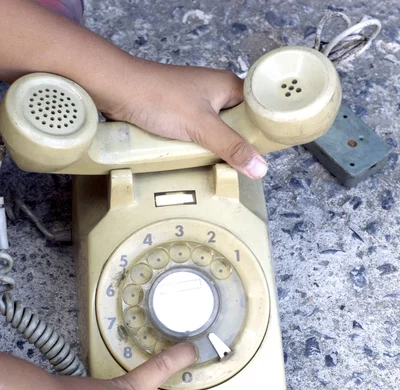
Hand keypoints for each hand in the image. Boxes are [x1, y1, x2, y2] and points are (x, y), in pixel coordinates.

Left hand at [100, 60, 267, 179]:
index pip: (259, 111)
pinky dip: (198, 149)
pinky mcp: (180, 117)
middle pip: (238, 126)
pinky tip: (198, 161)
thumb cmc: (157, 97)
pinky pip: (198, 137)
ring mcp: (196, 106)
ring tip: (219, 167)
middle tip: (241, 167)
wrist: (116, 90)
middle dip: (238, 146)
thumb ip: (231, 147)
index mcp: (228, 86)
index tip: (265, 156)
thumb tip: (259, 167)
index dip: (264, 133)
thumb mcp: (201, 126)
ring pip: (216, 134)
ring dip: (215, 149)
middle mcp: (215, 94)